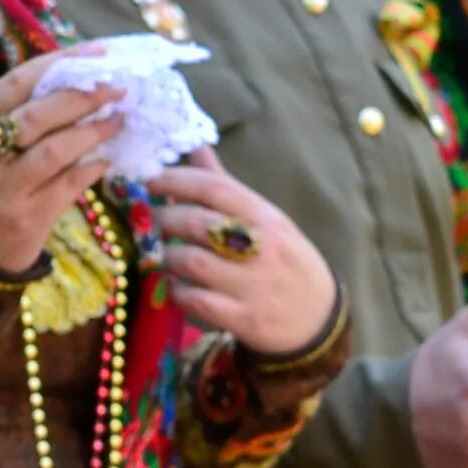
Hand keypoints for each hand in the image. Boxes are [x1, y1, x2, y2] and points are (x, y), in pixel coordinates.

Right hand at [0, 54, 123, 275]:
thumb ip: (22, 115)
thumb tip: (83, 81)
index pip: (15, 85)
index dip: (57, 64)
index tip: (96, 53)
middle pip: (36, 117)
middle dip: (81, 97)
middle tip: (117, 86)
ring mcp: (7, 189)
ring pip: (54, 152)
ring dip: (92, 132)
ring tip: (118, 119)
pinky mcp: (29, 217)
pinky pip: (68, 185)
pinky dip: (92, 168)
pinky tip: (107, 157)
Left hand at [145, 153, 338, 352]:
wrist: (320, 319)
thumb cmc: (287, 263)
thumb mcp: (269, 221)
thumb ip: (228, 189)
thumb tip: (196, 148)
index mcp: (267, 217)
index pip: (216, 188)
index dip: (176, 180)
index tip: (148, 180)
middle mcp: (262, 247)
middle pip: (197, 223)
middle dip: (162, 219)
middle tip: (146, 222)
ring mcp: (254, 286)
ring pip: (191, 262)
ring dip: (165, 256)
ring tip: (157, 255)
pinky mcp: (245, 319)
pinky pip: (197, 302)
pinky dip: (176, 292)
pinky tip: (173, 286)